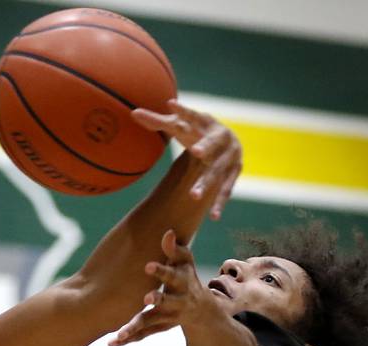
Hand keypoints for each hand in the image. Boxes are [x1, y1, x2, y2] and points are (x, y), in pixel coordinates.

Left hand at [109, 229, 216, 345]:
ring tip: (120, 333)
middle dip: (157, 299)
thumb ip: (175, 249)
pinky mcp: (158, 328)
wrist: (200, 311)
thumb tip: (167, 232)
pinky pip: (142, 335)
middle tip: (146, 298)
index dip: (161, 271)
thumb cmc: (186, 277)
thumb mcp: (185, 263)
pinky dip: (127, 339)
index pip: (171, 275)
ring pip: (151, 322)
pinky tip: (111, 343)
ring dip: (136, 327)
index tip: (147, 266)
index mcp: (182, 282)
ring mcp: (167, 317)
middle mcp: (177, 301)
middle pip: (166, 301)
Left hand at [132, 100, 241, 219]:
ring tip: (194, 196)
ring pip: (217, 170)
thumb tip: (133, 113)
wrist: (228, 139)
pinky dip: (220, 203)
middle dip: (205, 147)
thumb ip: (157, 121)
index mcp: (205, 122)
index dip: (182, 111)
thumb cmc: (196, 131)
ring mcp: (230, 155)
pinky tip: (214, 217)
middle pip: (211, 143)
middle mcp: (221, 136)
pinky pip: (227, 188)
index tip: (171, 105)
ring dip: (207, 183)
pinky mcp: (235, 172)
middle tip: (195, 152)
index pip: (192, 115)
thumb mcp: (179, 126)